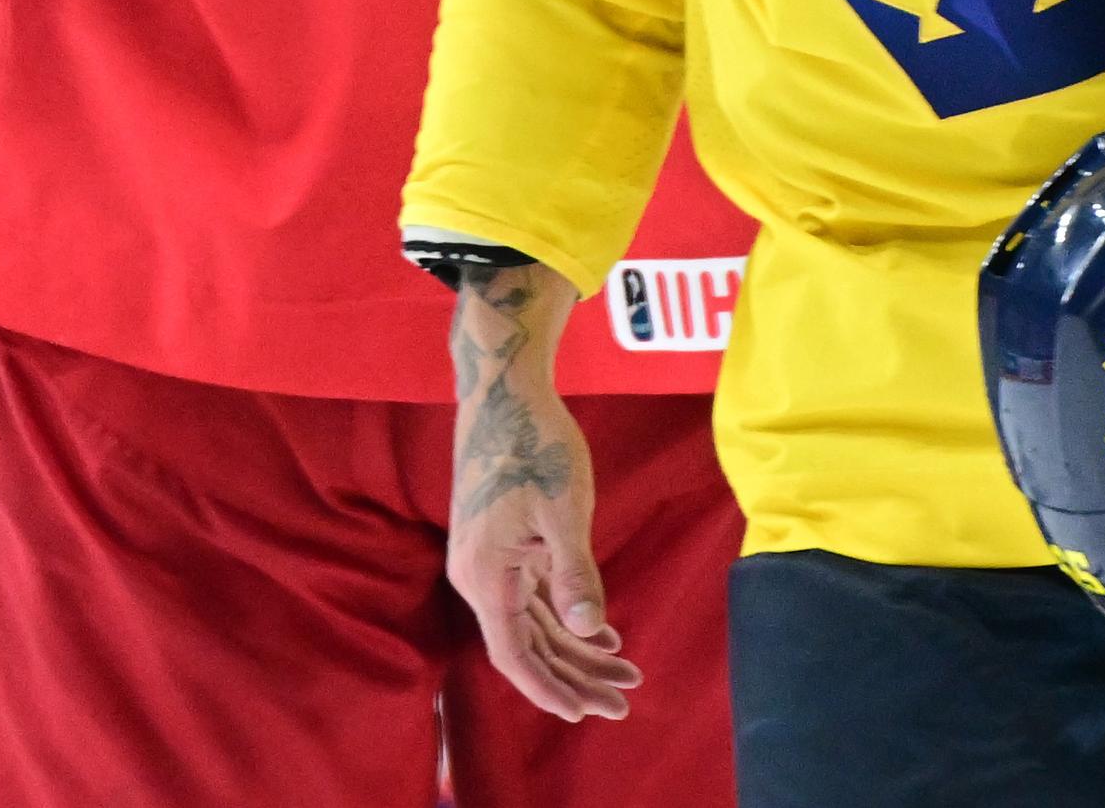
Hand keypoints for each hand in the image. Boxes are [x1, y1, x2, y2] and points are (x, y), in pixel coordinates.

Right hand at [446, 262, 636, 721]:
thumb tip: (586, 630)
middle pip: (527, 646)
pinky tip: (603, 633)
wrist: (504, 389)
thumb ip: (574, 574)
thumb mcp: (564, 508)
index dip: (549, 688)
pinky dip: (567, 617)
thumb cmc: (535, 442)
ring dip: (576, 650)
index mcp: (484, 576)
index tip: (584, 715)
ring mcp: (488, 562)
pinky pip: (532, 598)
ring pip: (533, 624)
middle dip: (575, 676)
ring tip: (625, 673)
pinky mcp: (501, 545)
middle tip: (626, 700)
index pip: (514, 654)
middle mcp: (478, 577)